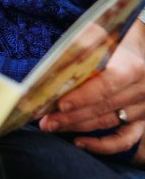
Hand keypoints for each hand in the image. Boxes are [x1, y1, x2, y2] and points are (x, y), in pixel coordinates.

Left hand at [40, 21, 144, 155]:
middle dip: (70, 115)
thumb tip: (63, 54)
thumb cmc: (118, 39)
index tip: (60, 104)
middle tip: (43, 119)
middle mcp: (143, 90)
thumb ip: (86, 41)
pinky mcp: (142, 121)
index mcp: (134, 67)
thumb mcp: (104, 33)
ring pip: (107, 122)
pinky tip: (79, 142)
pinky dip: (103, 146)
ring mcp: (144, 108)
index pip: (107, 85)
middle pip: (103, 107)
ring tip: (50, 126)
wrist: (142, 48)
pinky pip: (124, 140)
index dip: (83, 96)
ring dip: (76, 126)